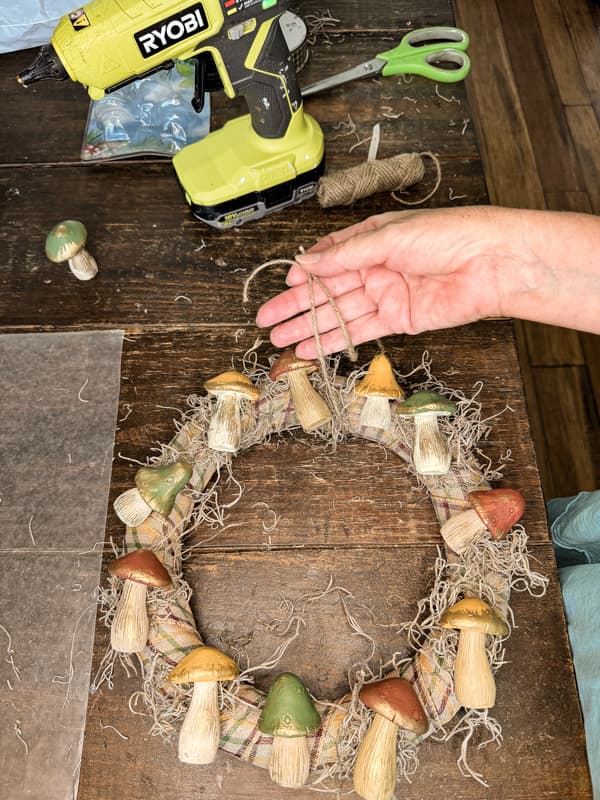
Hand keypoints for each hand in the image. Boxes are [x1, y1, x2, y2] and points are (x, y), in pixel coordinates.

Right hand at [255, 206, 531, 357]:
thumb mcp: (389, 237)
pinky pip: (359, 332)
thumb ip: (346, 255)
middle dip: (295, 305)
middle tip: (265, 320)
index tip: (285, 283)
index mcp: (372, 239)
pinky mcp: (398, 320)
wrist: (492, 264)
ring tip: (278, 340)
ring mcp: (385, 295)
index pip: (329, 257)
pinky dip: (334, 341)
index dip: (305, 272)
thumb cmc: (447, 236)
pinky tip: (310, 348)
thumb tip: (306, 263)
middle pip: (326, 290)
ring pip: (338, 314)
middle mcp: (375, 267)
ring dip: (308, 328)